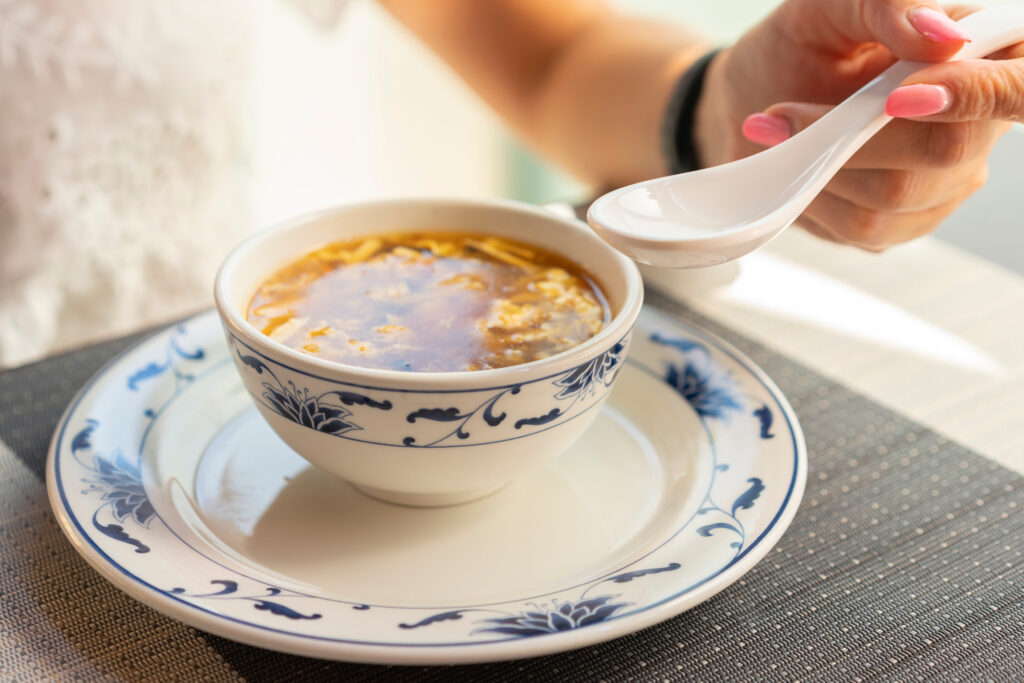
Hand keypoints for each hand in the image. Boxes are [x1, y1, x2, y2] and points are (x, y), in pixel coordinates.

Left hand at [695, 0, 1018, 250]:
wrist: (757, 97)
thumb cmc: (804, 44)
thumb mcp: (832, 6)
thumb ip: (888, 5)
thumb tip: (941, 36)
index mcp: (987, 56)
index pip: (1020, 87)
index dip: (979, 95)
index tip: (900, 96)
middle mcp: (979, 125)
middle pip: (948, 148)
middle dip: (858, 134)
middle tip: (785, 110)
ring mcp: (944, 182)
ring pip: (898, 194)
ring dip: (824, 164)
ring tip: (777, 129)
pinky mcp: (902, 223)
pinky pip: (865, 225)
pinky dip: (815, 194)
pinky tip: (792, 165)